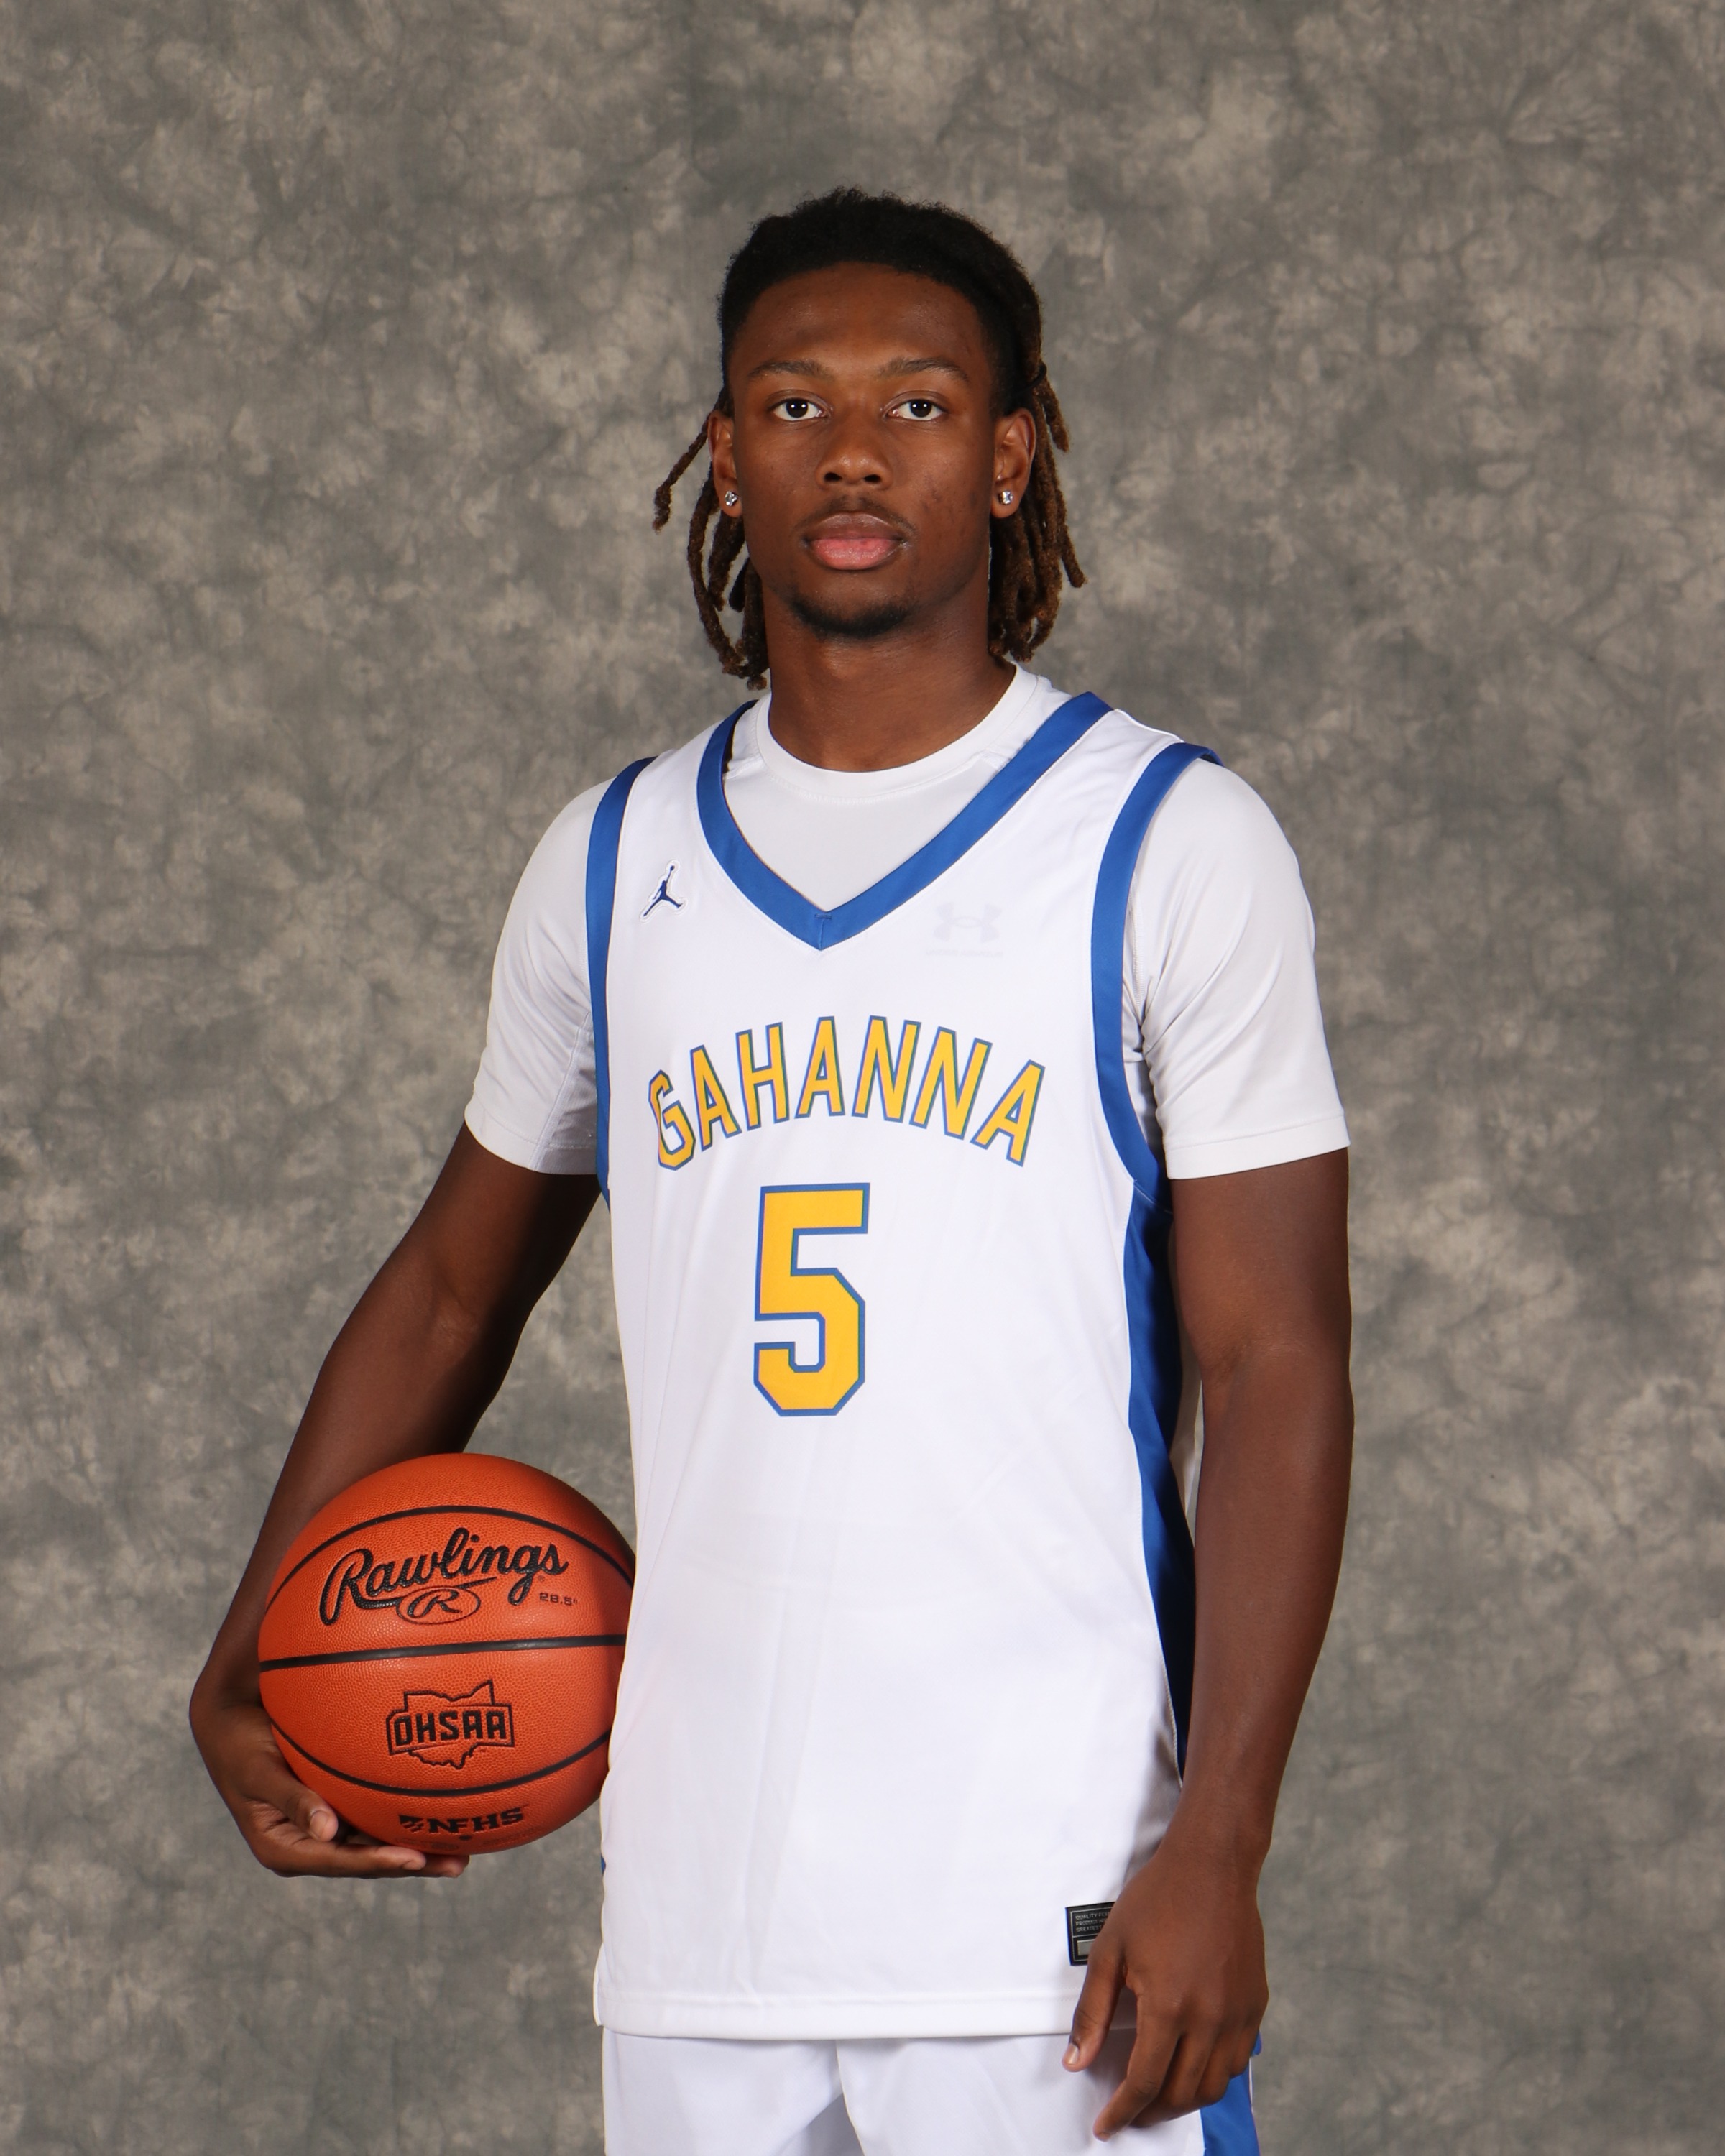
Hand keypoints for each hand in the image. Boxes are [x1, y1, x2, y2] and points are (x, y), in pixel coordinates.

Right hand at [190, 1687, 467, 1878]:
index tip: (414, 1860)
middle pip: (366, 1860)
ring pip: (375, 1842)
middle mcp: (310, 1845)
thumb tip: (325, 1831)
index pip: (339, 1862)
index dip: (377, 1862)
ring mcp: (324, 1829)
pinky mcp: (336, 1808)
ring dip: (416, 1846)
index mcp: (284, 1849)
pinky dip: (402, 1817)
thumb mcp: (259, 1772)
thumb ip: (293, 1800)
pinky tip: (438, 1813)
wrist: (231, 1722)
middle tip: (457, 1863)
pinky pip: (374, 1816)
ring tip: (462, 1850)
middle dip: (412, 1863)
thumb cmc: (242, 1746)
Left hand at [1063, 1815, 1265, 2138]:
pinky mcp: (1255, 2005)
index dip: (1122, 2111)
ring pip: (1213, 2085)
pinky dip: (1212, 2076)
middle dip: (1150, 2112)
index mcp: (1168, 2006)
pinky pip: (1237, 2061)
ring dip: (1183, 2100)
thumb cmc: (1158, 1899)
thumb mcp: (1111, 1950)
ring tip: (1157, 2095)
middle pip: (1180, 2093)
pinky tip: (1192, 2066)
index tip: (1107, 2125)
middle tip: (1129, 2112)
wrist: (1212, 1865)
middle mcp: (1209, 2018)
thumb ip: (1093, 2012)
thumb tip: (1077, 2060)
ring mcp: (1238, 2014)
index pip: (1144, 2083)